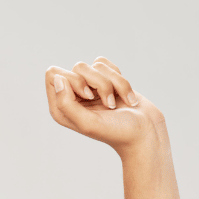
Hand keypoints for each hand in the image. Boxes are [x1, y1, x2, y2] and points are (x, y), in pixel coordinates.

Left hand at [44, 57, 165, 156]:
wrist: (145, 133)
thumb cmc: (117, 132)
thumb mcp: (88, 123)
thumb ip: (66, 103)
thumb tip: (57, 78)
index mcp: (61, 108)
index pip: (53, 75)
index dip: (73, 80)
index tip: (88, 96)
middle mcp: (73, 96)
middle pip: (77, 67)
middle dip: (98, 82)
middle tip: (107, 104)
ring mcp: (91, 88)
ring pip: (96, 65)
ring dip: (113, 84)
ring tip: (117, 104)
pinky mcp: (107, 81)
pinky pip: (108, 65)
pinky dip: (121, 81)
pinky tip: (125, 97)